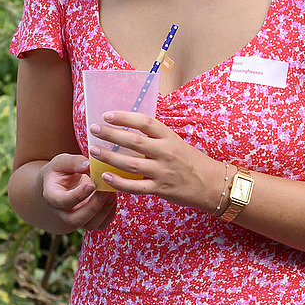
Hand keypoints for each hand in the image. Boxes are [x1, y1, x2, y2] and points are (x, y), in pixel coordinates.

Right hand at [39, 153, 115, 230]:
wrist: (61, 183)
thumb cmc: (61, 171)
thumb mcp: (62, 162)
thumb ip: (74, 163)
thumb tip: (88, 165)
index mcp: (52, 196)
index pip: (63, 201)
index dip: (78, 195)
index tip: (92, 185)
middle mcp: (62, 212)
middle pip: (76, 219)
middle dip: (94, 206)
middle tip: (106, 191)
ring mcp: (76, 219)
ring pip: (90, 224)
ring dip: (104, 210)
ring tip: (111, 192)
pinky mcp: (88, 222)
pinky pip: (101, 224)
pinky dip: (110, 213)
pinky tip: (112, 197)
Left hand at [88, 111, 225, 211]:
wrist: (211, 184)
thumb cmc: (191, 161)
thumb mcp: (176, 143)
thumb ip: (155, 138)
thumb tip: (128, 129)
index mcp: (170, 137)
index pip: (145, 122)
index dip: (125, 117)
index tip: (107, 115)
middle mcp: (166, 152)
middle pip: (133, 141)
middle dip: (110, 134)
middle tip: (94, 129)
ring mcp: (163, 171)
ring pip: (131, 164)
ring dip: (110, 157)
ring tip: (94, 151)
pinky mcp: (160, 189)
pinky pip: (135, 186)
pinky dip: (119, 182)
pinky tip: (105, 176)